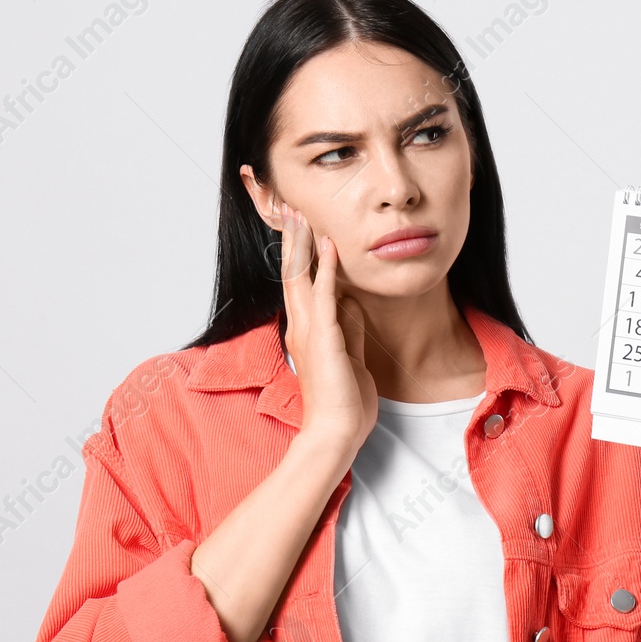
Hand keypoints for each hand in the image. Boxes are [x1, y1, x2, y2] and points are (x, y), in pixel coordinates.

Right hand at [275, 200, 377, 452]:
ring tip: (299, 215)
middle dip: (291, 240)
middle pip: (291, 273)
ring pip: (300, 278)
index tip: (299, 227)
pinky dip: (325, 268)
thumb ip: (348, 329)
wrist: (336, 432)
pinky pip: (324, 295)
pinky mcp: (323, 338)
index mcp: (306, 332)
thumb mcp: (350, 357)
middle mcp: (301, 327)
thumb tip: (350, 303)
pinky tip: (328, 246)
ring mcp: (309, 332)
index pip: (299, 285)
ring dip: (301, 245)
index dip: (298, 255)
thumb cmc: (344, 403)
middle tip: (289, 209)